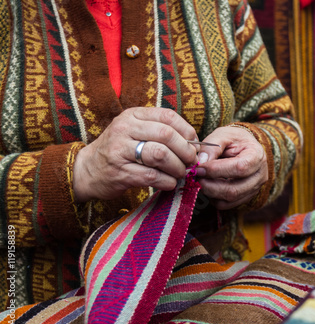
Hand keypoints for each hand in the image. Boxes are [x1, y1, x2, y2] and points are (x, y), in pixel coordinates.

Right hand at [73, 107, 198, 201]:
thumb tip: (193, 143)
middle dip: (185, 150)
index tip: (194, 144)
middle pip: (167, 135)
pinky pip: (151, 176)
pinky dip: (166, 181)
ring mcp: (120, 150)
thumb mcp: (135, 131)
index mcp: (133, 115)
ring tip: (181, 173)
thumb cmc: (119, 150)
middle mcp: (125, 129)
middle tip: (191, 161)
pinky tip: (169, 183)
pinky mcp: (120, 172)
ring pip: (160, 155)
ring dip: (177, 167)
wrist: (87, 170)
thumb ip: (160, 131)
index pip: (168, 116)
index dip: (187, 131)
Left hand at [195, 126, 267, 209]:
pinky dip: (214, 198)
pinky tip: (208, 186)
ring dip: (210, 192)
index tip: (199, 168)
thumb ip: (211, 146)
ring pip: (230, 199)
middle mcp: (259, 175)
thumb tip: (200, 162)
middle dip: (210, 186)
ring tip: (200, 181)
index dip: (216, 170)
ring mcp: (254, 189)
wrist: (244, 146)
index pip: (239, 168)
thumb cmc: (233, 139)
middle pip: (234, 190)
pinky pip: (227, 205)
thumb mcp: (223, 134)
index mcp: (257, 156)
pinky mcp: (246, 197)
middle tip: (196, 177)